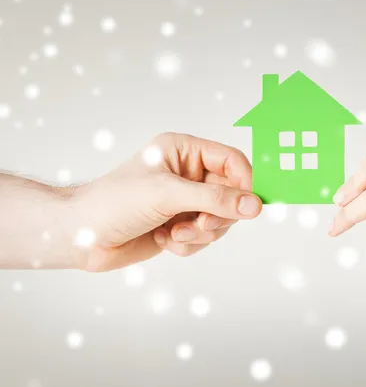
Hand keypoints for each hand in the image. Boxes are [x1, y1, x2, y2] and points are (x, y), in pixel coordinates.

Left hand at [69, 133, 261, 271]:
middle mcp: (189, 174)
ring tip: (174, 234)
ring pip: (220, 220)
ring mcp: (185, 201)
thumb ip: (215, 199)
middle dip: (216, 215)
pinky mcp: (180, 225)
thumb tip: (255, 205)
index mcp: (185, 151)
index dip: (245, 182)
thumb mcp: (168, 194)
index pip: (232, 161)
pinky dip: (187, 244)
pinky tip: (164, 239)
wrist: (81, 235)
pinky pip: (204, 237)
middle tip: (199, 225)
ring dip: (200, 233)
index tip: (251, 206)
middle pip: (231, 194)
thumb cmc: (116, 202)